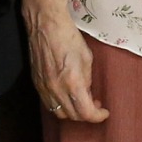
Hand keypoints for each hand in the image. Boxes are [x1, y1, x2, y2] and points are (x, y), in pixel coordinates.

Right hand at [24, 0, 107, 121]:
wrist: (46, 25)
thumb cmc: (69, 38)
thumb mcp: (87, 59)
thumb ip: (87, 80)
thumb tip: (87, 92)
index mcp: (72, 83)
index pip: (86, 113)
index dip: (98, 116)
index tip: (104, 112)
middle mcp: (56, 89)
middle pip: (72, 116)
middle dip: (86, 114)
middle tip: (94, 104)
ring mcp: (44, 88)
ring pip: (59, 112)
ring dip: (72, 111)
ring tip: (81, 100)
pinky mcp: (36, 83)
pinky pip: (48, 103)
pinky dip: (60, 105)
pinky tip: (67, 95)